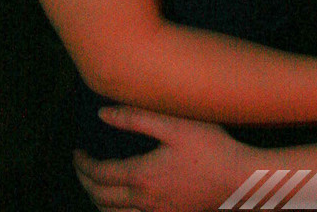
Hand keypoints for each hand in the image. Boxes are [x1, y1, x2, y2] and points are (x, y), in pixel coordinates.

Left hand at [74, 107, 249, 211]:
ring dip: (97, 201)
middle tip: (81, 167)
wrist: (239, 182)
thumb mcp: (175, 124)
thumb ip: (136, 117)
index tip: (77, 153)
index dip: (83, 164)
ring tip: (95, 186)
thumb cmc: (211, 148)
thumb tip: (102, 114)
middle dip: (85, 182)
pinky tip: (121, 205)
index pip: (99, 174)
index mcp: (141, 176)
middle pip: (101, 197)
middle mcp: (143, 201)